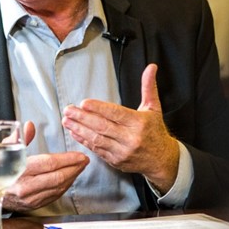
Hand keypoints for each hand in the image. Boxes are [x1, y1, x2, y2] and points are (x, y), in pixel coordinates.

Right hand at [1, 122, 88, 211]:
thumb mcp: (2, 150)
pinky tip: (70, 178)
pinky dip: (65, 185)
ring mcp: (31, 198)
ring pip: (59, 187)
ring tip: (80, 167)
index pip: (49, 164)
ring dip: (72, 177)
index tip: (79, 155)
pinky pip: (55, 195)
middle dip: (74, 168)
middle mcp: (26, 187)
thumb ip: (18, 139)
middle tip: (84, 160)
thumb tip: (30, 126)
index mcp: (18, 171)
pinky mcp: (35, 205)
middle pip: (57, 177)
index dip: (67, 159)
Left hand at [61, 63, 179, 191]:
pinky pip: (97, 149)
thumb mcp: (154, 108)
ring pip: (97, 139)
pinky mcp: (115, 160)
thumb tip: (151, 67)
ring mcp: (122, 151)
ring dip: (79, 129)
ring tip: (66, 120)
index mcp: (139, 123)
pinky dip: (84, 141)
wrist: (162, 160)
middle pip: (102, 126)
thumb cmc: (155, 131)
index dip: (99, 108)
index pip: (116, 114)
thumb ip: (148, 87)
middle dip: (82, 118)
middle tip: (68, 110)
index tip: (83, 103)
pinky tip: (74, 132)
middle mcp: (130, 138)